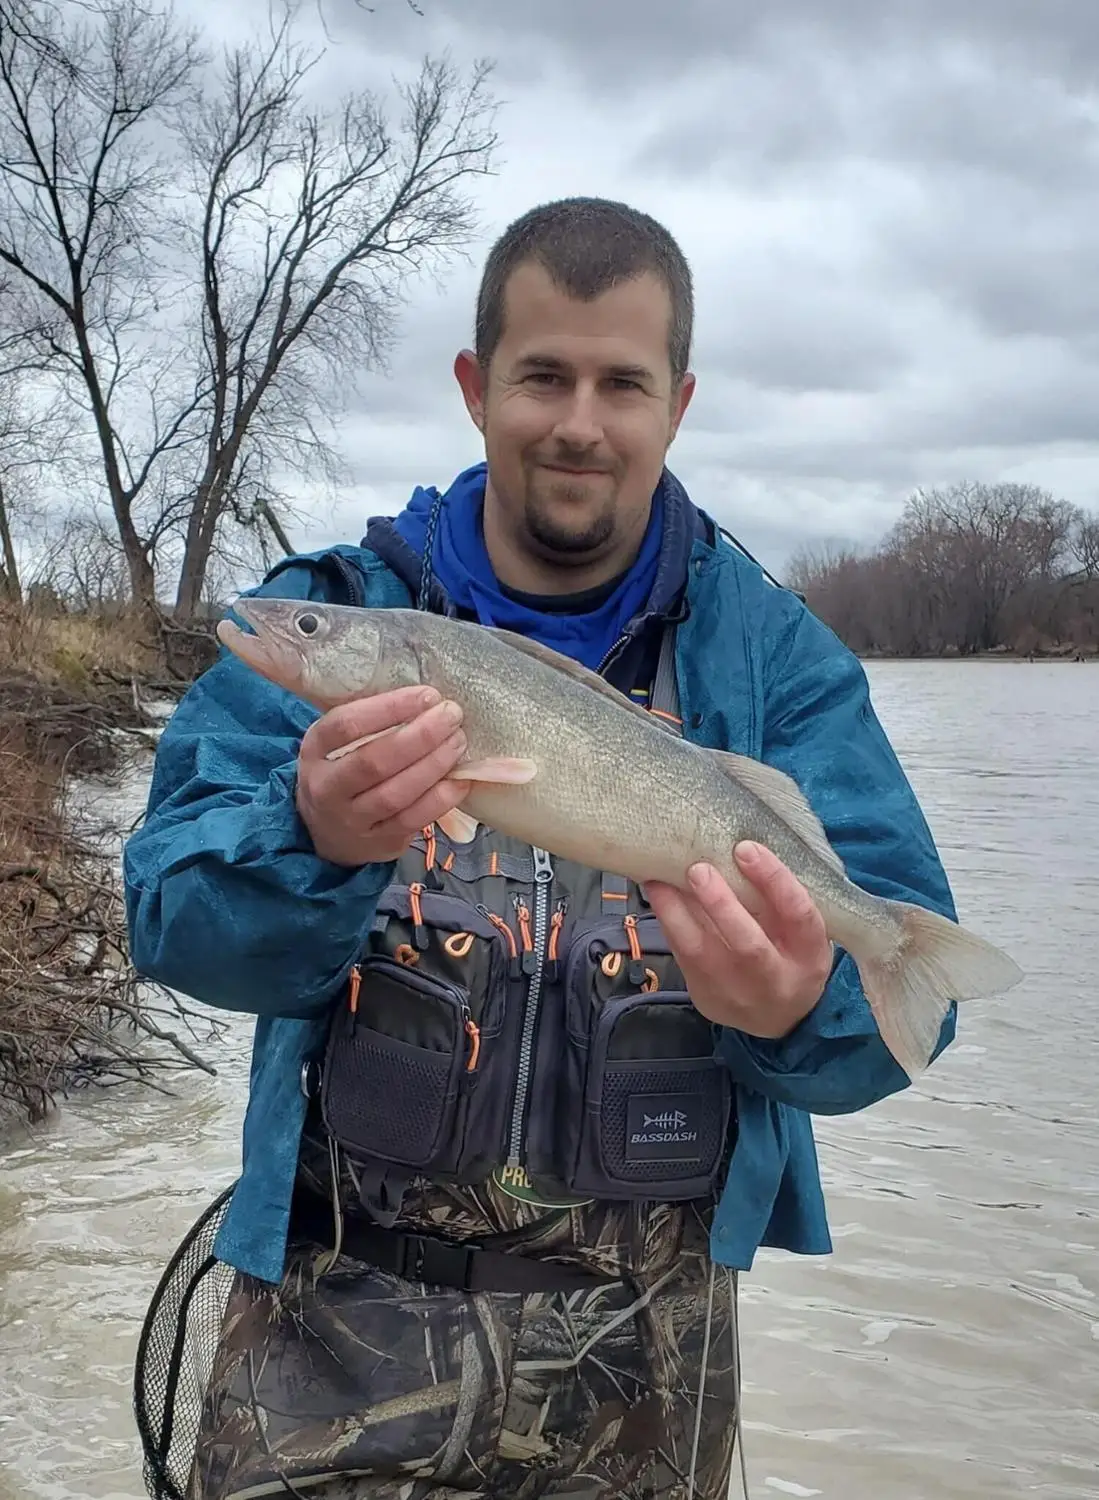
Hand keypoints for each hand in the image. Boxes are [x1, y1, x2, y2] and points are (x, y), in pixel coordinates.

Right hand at [296, 686, 469, 866]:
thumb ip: (370, 721)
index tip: (427, 695)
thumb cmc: (344, 771)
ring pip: (395, 794)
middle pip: (373, 762)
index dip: (389, 708)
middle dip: (419, 737)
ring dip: (433, 766)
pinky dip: (441, 799)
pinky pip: (413, 820)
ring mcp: (352, 819)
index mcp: (315, 750)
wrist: (327, 833)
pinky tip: (460, 780)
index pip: (347, 725)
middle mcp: (327, 787)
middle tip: (451, 716)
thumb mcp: (338, 743)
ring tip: (458, 742)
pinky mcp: (379, 841)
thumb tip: (426, 698)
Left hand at [643, 841, 832, 1036]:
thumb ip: (780, 899)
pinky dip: (669, 922)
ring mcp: (738, 994)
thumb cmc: (790, 955)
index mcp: (810, 956)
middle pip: (749, 945)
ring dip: (675, 912)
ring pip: (702, 954)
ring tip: (658, 878)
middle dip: (721, 904)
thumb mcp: (802, 933)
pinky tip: (658, 895)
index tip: (746, 847)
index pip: (798, 915)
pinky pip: (682, 957)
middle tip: (698, 868)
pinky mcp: (706, 997)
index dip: (773, 880)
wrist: (778, 1019)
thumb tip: (738, 845)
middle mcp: (776, 980)